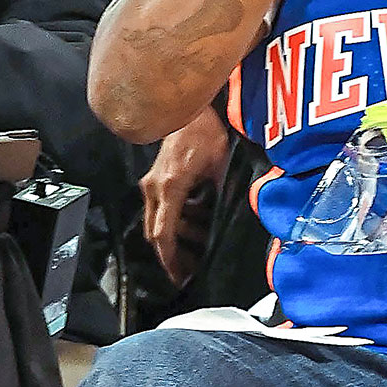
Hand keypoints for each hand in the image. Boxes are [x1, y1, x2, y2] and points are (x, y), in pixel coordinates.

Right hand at [140, 103, 231, 285]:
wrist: (192, 108)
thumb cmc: (206, 132)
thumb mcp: (221, 169)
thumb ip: (223, 199)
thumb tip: (233, 225)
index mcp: (170, 189)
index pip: (164, 234)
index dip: (171, 260)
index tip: (179, 278)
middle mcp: (155, 188)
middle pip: (157, 233)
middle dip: (173, 255)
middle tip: (190, 272)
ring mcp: (153, 183)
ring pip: (160, 222)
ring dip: (181, 235)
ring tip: (203, 243)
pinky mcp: (157, 178)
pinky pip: (164, 208)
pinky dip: (180, 219)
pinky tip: (200, 220)